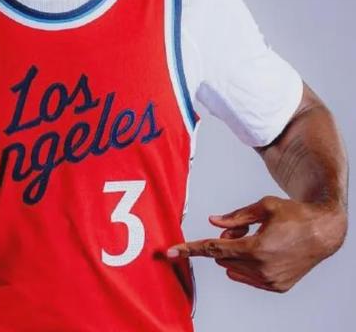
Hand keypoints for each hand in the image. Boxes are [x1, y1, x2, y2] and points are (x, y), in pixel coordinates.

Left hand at [166, 195, 345, 292]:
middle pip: (223, 257)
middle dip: (224, 243)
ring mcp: (270, 281)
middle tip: (241, 230)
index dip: (190, 249)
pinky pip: (248, 277)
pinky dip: (247, 265)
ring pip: (233, 268)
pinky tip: (265, 251)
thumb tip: (212, 222)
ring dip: (235, 255)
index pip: (213, 249)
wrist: (324, 232)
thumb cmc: (294, 215)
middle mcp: (262, 269)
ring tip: (256, 239)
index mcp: (256, 248)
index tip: (170, 252)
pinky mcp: (277, 287)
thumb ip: (235, 217)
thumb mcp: (263, 207)